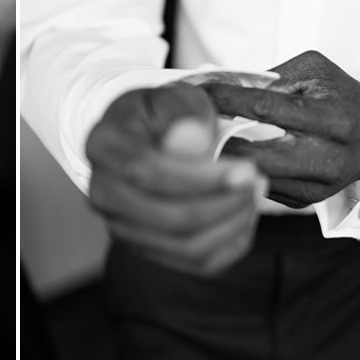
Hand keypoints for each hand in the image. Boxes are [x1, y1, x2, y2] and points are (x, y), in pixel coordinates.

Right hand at [85, 84, 265, 277]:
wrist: (145, 135)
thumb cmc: (161, 114)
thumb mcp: (172, 97)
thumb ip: (182, 112)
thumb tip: (195, 140)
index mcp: (104, 146)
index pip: (147, 172)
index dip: (200, 178)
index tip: (246, 169)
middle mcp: (102, 192)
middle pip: (167, 218)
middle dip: (224, 204)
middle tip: (257, 182)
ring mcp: (120, 225)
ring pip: (183, 246)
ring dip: (231, 225)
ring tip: (254, 195)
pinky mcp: (144, 247)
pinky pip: (194, 262)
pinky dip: (229, 244)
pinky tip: (243, 216)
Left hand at [204, 50, 359, 207]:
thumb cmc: (338, 95)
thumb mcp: (313, 71)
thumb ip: (271, 76)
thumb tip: (219, 83)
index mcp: (333, 118)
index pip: (268, 108)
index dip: (227, 99)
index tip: (197, 90)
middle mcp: (328, 158)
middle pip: (256, 156)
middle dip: (216, 140)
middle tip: (187, 124)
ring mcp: (316, 186)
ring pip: (253, 177)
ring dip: (221, 160)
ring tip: (196, 140)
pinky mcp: (305, 201)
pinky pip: (260, 187)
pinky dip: (237, 171)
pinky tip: (221, 155)